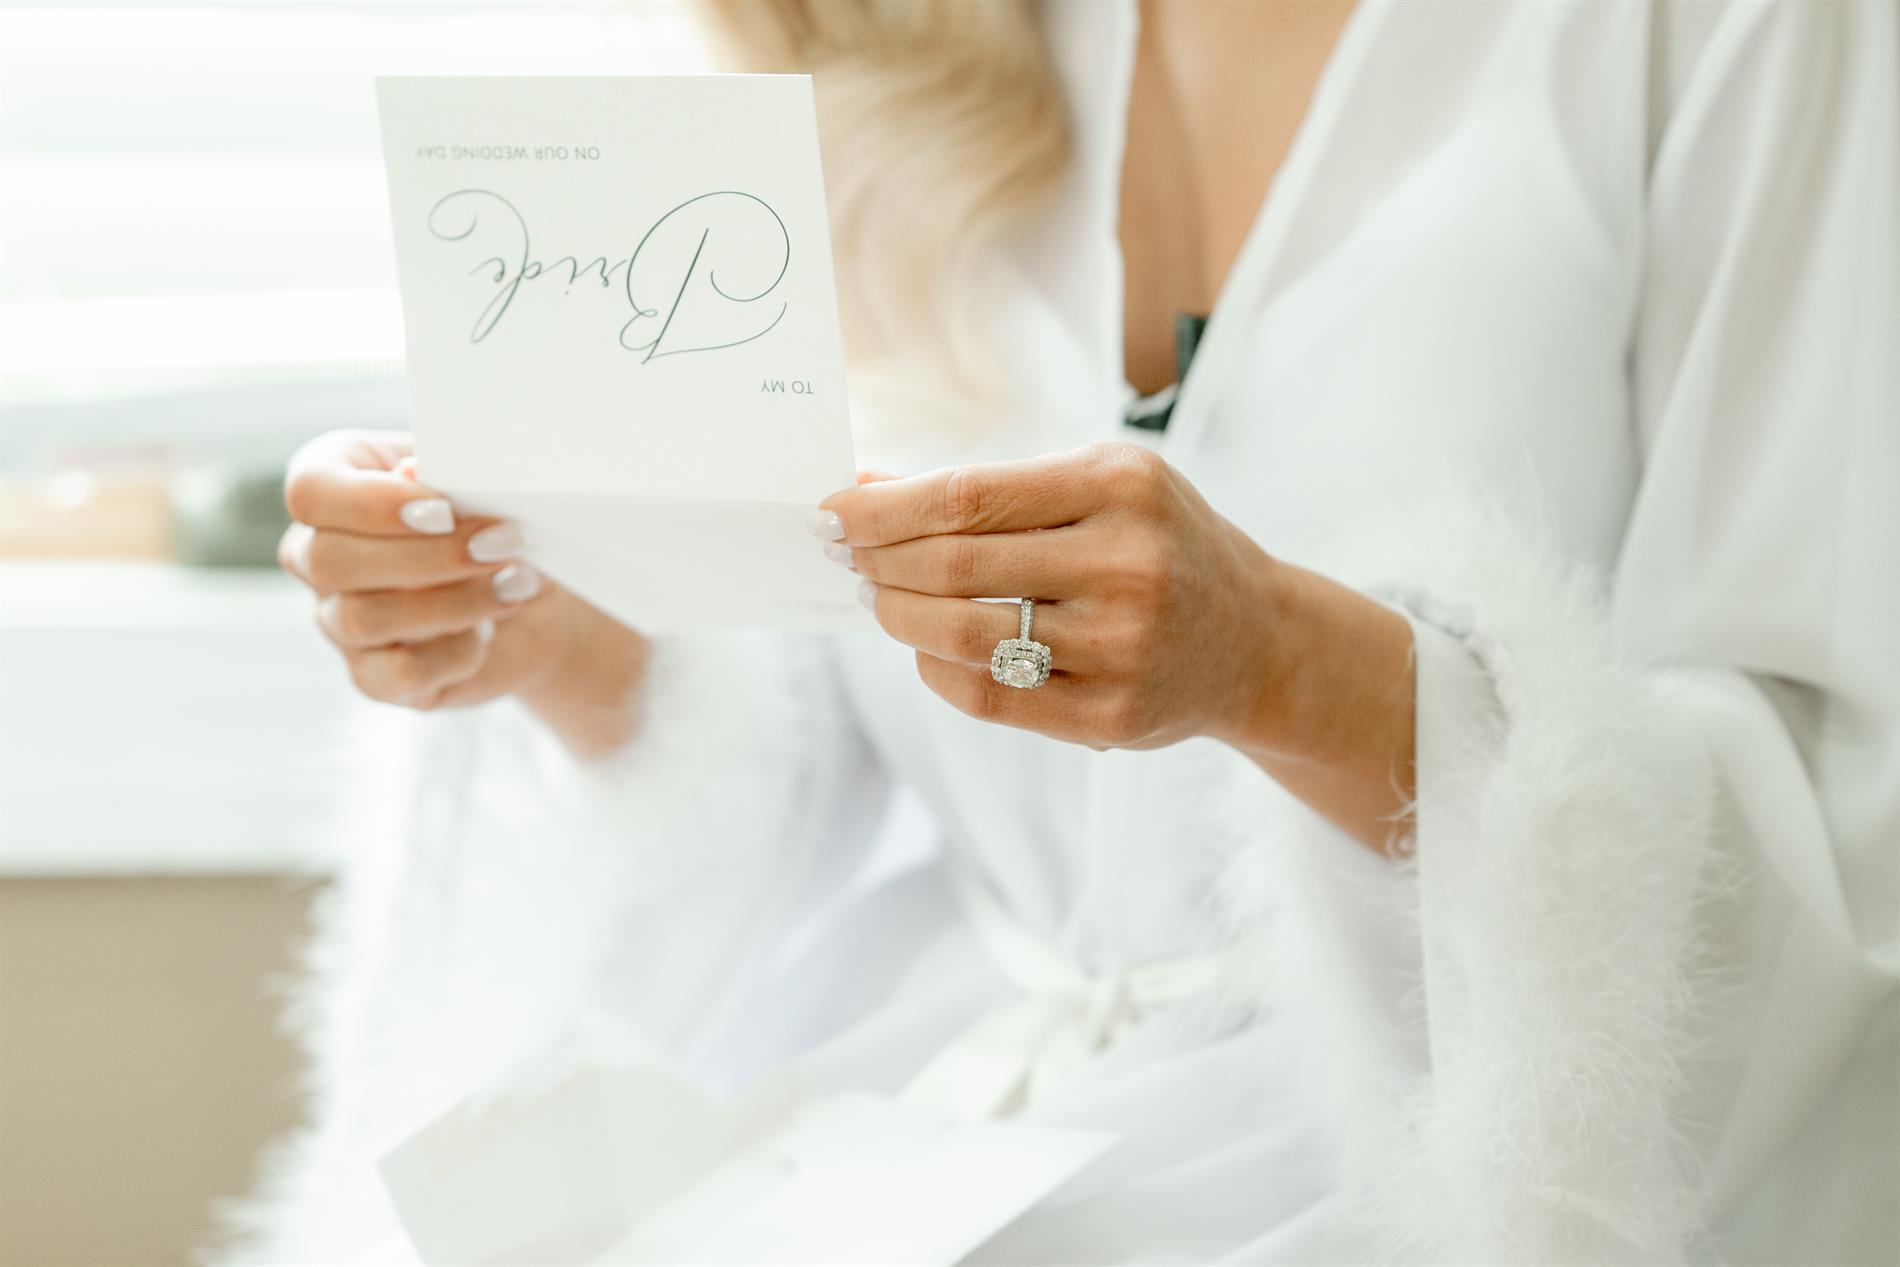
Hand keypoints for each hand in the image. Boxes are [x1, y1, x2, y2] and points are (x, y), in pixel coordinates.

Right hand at [280, 430, 645, 751]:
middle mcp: (315, 554)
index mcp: (330, 486)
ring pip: (363, 618)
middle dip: (429, 555)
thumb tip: (413, 474)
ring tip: (516, 583)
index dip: (371, 504)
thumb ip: (445, 476)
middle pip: (330, 561)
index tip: (444, 510)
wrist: (530, 590)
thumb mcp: (478, 485)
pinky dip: (457, 652)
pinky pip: (400, 672)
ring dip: (454, 602)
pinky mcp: (372, 676)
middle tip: (502, 544)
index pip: (311, 492)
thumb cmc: (493, 517)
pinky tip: (490, 632)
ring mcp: (336, 620)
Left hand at [819, 442, 1284, 749]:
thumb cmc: (1158, 544)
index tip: (834, 511)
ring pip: (965, 637)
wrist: (1256, 638)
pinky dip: (936, 669)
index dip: (883, 508)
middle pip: (956, 567)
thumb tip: (868, 487)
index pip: (967, 495)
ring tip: (878, 599)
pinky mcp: (1113, 716)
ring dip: (898, 617)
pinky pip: (990, 697)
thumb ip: (994, 488)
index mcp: (1121, 487)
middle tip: (845, 556)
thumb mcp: (1099, 486)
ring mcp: (1124, 647)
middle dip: (879, 561)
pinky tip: (925, 647)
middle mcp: (1129, 565)